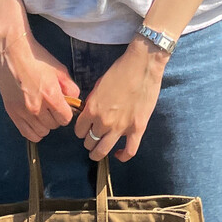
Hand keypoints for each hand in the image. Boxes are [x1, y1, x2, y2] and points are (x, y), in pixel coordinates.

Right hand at [0, 33, 80, 141]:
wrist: (13, 52)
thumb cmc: (37, 59)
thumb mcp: (60, 70)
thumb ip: (71, 88)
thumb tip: (74, 101)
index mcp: (51, 96)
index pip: (65, 119)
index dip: (66, 113)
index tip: (63, 106)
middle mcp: (36, 106)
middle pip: (53, 125)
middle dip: (55, 117)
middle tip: (51, 106)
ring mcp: (22, 111)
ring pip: (41, 131)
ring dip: (44, 124)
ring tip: (42, 112)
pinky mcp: (12, 112)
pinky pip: (26, 133)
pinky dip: (33, 130)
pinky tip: (34, 121)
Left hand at [74, 39, 166, 161]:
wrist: (142, 65)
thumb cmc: (120, 71)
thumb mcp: (99, 85)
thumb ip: (92, 102)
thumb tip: (89, 113)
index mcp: (92, 109)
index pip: (79, 130)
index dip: (80, 131)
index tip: (84, 129)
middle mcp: (103, 121)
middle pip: (89, 142)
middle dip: (88, 141)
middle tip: (92, 139)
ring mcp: (121, 127)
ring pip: (103, 150)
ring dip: (98, 153)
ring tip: (98, 152)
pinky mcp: (137, 129)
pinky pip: (129, 151)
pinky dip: (122, 156)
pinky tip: (118, 154)